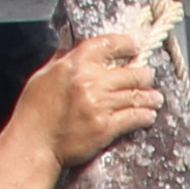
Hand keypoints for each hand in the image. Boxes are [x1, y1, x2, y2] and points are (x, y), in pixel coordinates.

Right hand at [17, 31, 162, 168]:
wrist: (33, 144)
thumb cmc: (34, 112)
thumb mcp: (44, 76)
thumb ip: (64, 61)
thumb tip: (76, 50)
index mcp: (74, 64)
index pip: (108, 44)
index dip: (126, 44)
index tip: (134, 46)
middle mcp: (89, 81)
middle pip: (131, 72)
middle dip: (144, 74)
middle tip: (148, 76)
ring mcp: (99, 105)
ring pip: (136, 95)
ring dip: (150, 97)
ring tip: (156, 98)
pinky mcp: (105, 127)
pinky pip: (134, 117)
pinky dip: (145, 115)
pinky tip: (149, 115)